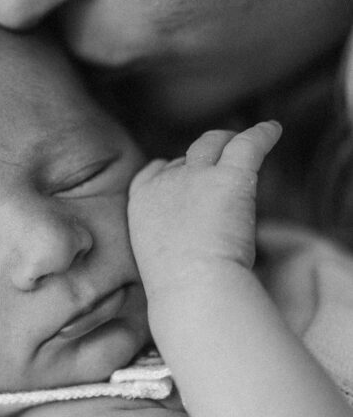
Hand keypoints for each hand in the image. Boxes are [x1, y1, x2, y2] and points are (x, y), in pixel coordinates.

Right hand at [128, 122, 281, 294]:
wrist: (192, 286)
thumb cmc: (179, 287)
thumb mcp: (158, 257)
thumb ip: (170, 236)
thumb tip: (193, 239)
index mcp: (141, 201)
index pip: (155, 169)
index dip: (172, 169)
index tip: (184, 174)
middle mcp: (167, 181)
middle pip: (185, 155)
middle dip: (201, 156)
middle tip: (220, 164)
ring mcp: (198, 175)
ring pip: (213, 142)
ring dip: (228, 141)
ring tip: (244, 141)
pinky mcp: (231, 176)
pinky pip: (249, 143)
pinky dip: (264, 134)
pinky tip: (274, 129)